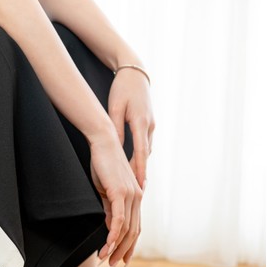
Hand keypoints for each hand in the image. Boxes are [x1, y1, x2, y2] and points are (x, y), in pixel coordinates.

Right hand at [89, 127, 142, 266]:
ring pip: (126, 229)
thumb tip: (110, 227)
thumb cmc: (103, 164)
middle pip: (133, 233)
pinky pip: (118, 220)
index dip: (129, 246)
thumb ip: (110, 208)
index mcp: (136, 197)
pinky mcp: (120, 193)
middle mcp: (137, 197)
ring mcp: (131, 195)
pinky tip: (106, 246)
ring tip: (105, 259)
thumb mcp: (107, 191)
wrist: (103, 142)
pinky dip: (112, 235)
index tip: (121, 259)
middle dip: (122, 252)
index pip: (135, 228)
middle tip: (112, 266)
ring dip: (115, 247)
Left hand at [108, 68, 154, 190]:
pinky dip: (141, 158)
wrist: (135, 73)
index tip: (139, 186)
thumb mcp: (115, 108)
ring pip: (146, 151)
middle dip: (142, 174)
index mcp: (140, 122)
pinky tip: (136, 168)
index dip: (139, 170)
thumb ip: (116, 129)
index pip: (140, 152)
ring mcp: (151, 125)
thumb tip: (117, 150)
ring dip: (142, 167)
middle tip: (138, 194)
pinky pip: (145, 145)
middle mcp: (149, 126)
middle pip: (145, 156)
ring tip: (137, 186)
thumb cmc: (122, 89)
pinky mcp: (149, 124)